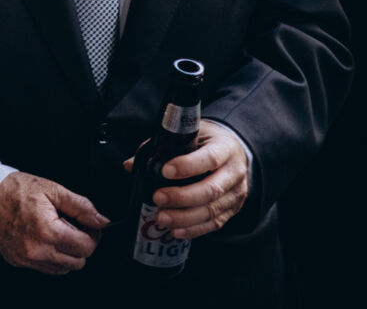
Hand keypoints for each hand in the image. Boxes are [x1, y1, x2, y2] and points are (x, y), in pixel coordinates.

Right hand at [0, 171, 108, 274]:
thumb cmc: (15, 190)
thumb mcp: (51, 189)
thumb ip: (81, 206)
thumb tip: (102, 220)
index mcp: (48, 231)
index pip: (86, 247)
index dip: (92, 234)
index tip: (87, 225)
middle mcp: (37, 250)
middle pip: (78, 262)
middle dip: (80, 245)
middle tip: (72, 226)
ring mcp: (26, 259)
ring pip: (63, 268)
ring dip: (66, 253)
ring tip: (56, 231)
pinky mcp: (18, 262)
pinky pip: (46, 268)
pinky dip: (51, 257)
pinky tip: (44, 238)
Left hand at [123, 120, 249, 239]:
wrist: (235, 151)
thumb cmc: (207, 141)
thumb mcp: (190, 134)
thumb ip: (162, 147)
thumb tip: (131, 165)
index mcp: (225, 148)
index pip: (209, 158)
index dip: (188, 166)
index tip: (165, 171)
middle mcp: (234, 172)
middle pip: (211, 189)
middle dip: (182, 197)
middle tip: (158, 198)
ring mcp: (235, 194)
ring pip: (212, 210)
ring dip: (184, 218)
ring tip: (161, 218)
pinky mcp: (232, 210)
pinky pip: (214, 224)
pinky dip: (194, 229)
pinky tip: (176, 230)